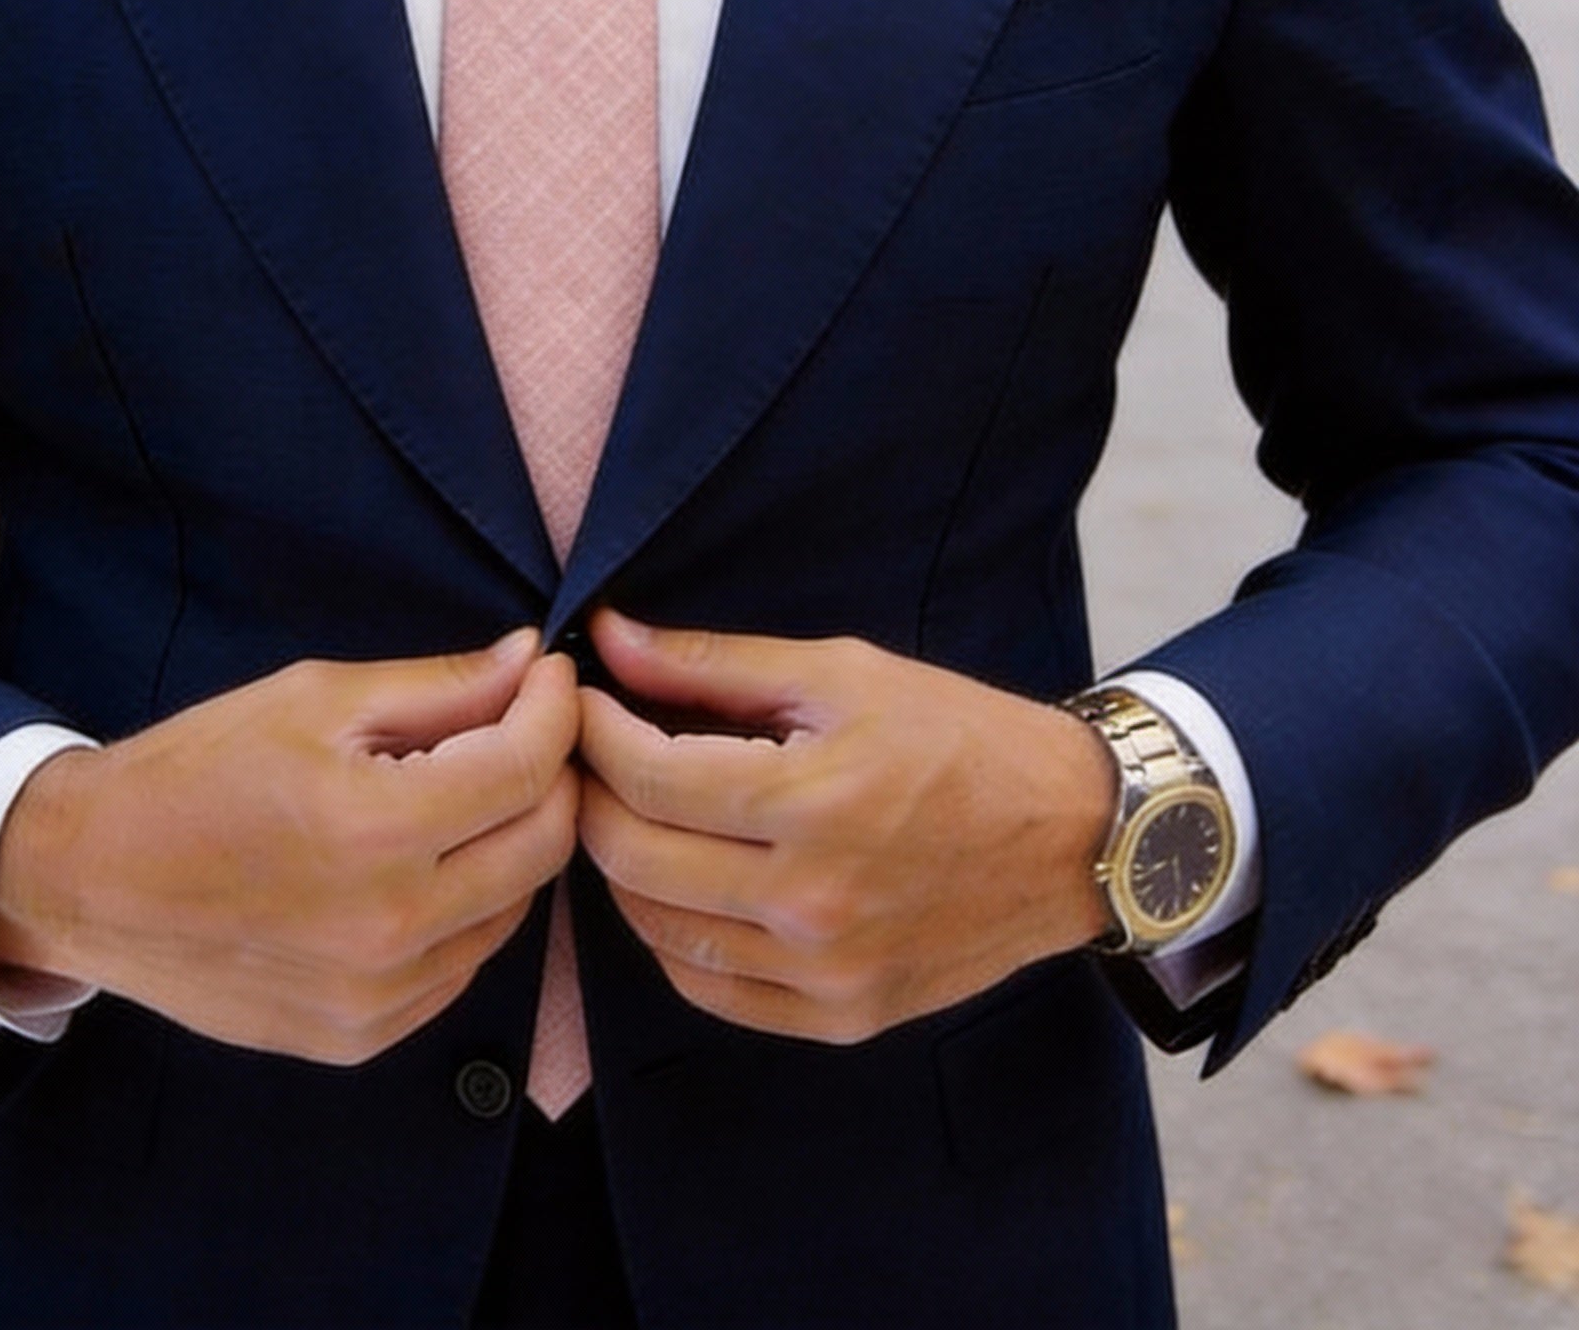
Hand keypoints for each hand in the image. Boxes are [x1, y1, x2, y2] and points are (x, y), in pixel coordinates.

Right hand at [0, 632, 579, 1065]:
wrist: (89, 880)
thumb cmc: (196, 771)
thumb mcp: (314, 699)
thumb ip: (437, 686)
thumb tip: (531, 660)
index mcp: (375, 830)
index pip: (526, 768)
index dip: (555, 709)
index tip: (550, 675)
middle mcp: (390, 927)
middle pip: (543, 845)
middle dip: (553, 772)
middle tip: (526, 726)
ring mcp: (379, 997)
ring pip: (514, 910)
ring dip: (514, 841)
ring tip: (470, 791)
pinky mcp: (362, 1037)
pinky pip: (462, 965)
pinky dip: (469, 907)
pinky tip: (426, 863)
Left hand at [577, 613, 1113, 1044]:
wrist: (1073, 836)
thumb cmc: (960, 737)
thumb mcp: (842, 673)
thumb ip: (714, 663)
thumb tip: (610, 637)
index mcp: (814, 803)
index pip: (648, 776)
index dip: (594, 731)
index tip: (580, 699)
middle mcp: (813, 902)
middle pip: (635, 857)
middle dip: (591, 794)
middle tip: (589, 753)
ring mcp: (825, 973)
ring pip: (657, 930)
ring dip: (622, 866)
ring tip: (628, 810)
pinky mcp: (840, 1017)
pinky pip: (709, 988)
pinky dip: (670, 936)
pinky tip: (676, 883)